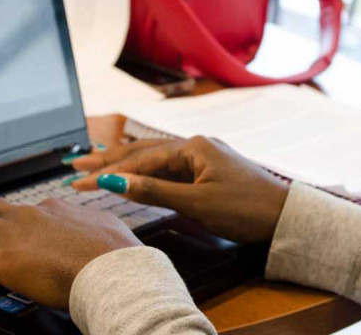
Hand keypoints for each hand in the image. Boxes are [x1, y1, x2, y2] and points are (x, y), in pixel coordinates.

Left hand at [0, 193, 140, 308]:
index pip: (23, 212)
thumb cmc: (116, 255)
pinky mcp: (0, 256)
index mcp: (55, 209)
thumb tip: (94, 231)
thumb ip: (91, 227)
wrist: (112, 268)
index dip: (5, 217)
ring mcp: (13, 233)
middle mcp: (30, 214)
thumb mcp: (107, 231)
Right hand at [71, 136, 289, 243]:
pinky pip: (171, 168)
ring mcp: (204, 157)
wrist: (285, 216)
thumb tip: (116, 182)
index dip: (108, 172)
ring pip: (156, 159)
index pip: (140, 160)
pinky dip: (148, 171)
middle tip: (76, 163)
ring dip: (126, 163)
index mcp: (193, 147)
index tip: (78, 181)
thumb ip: (154, 191)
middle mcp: (196, 145)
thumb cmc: (245, 208)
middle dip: (109, 159)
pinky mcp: (210, 170)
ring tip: (97, 160)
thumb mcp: (197, 202)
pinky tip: (137, 172)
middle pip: (144, 152)